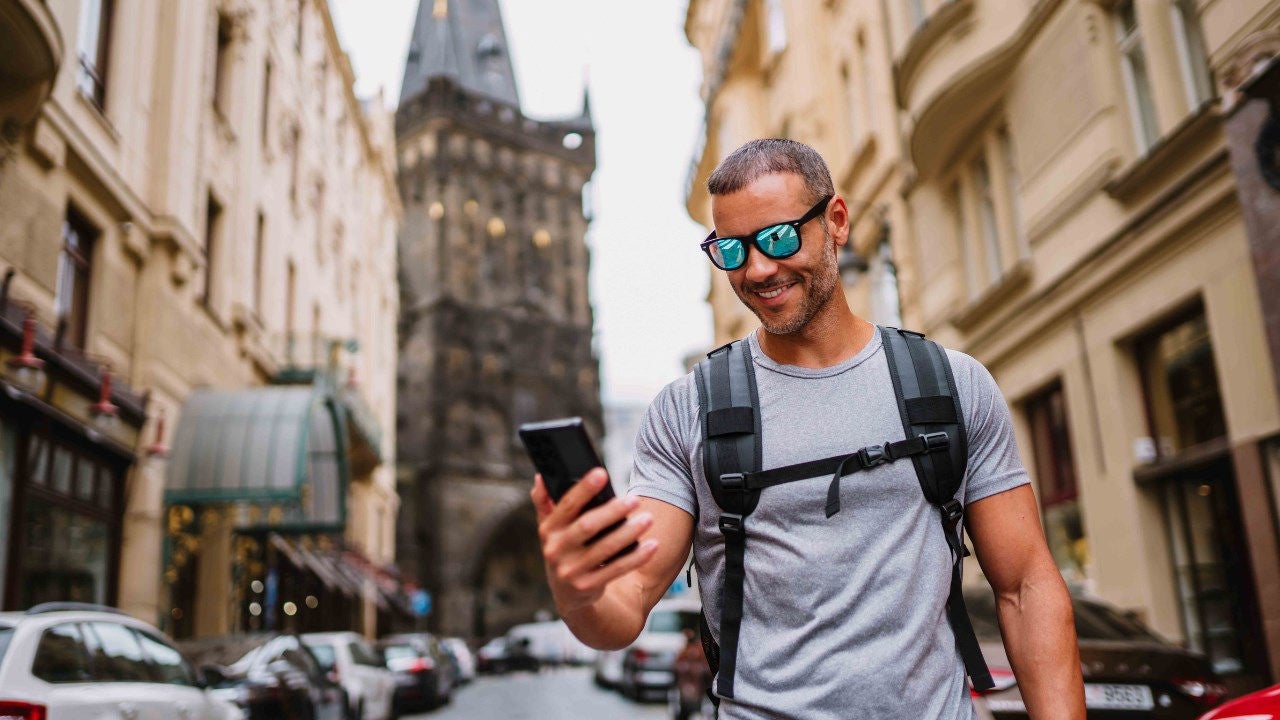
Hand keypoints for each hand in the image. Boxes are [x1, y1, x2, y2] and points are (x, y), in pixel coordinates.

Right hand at [530, 468, 659, 613]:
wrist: (569, 595)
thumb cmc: (564, 551)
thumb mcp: (550, 530)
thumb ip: (545, 504)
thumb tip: (540, 477)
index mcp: (548, 531)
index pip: (566, 505)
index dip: (583, 489)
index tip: (601, 473)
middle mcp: (556, 551)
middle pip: (587, 526)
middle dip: (612, 511)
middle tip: (634, 500)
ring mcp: (571, 571)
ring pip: (606, 548)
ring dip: (629, 532)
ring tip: (647, 519)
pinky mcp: (589, 586)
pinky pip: (617, 569)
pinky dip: (636, 557)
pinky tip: (652, 545)